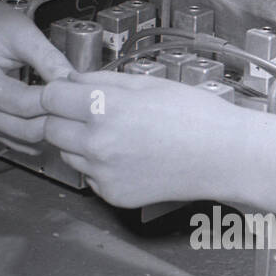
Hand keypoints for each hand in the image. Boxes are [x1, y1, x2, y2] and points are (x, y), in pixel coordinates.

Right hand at [0, 4, 71, 151]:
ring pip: (27, 140)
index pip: (24, 104)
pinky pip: (22, 142)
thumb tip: (74, 83)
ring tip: (71, 111)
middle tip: (82, 106)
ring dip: (52, 129)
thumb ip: (49, 58)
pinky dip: (42, 134)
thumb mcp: (24, 34)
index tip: (79, 93)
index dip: (55, 101)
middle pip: (26, 129)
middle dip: (57, 118)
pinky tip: (55, 118)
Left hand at [40, 69, 239, 206]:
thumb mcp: (146, 83)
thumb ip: (101, 80)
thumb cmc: (194, 115)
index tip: (66, 93)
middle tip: (89, 113)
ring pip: (67, 153)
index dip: (57, 92)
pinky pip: (88, 176)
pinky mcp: (112, 195)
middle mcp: (97, 144)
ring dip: (78, 143)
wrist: (225, 157)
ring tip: (116, 135)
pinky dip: (98, 166)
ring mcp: (103, 174)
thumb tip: (70, 80)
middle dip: (62, 118)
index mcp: (104, 109)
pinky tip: (128, 157)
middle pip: (50, 128)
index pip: (50, 97)